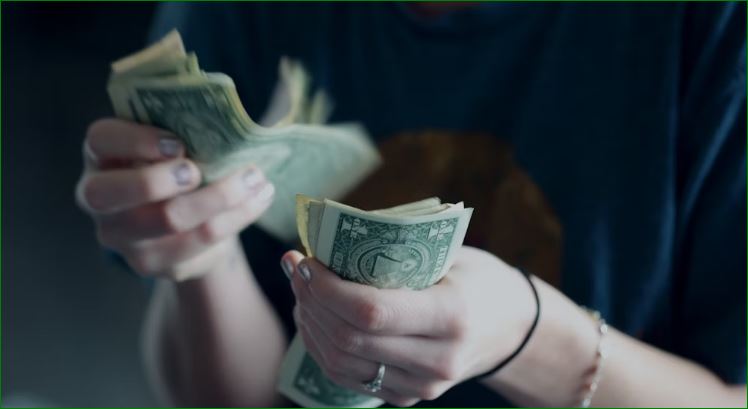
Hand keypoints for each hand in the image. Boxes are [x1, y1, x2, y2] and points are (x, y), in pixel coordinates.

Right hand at [76, 118, 274, 280]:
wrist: (187, 223)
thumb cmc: (178, 166)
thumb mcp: (172, 141)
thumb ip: (182, 124)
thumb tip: (220, 107)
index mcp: (101, 156)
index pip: (100, 140)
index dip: (135, 140)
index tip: (177, 143)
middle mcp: (99, 199)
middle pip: (112, 193)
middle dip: (160, 179)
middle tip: (197, 170)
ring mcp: (122, 237)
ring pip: (168, 219)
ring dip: (219, 196)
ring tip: (255, 178)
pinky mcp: (154, 263)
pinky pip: (200, 240)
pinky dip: (237, 216)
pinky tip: (259, 198)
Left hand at [283, 246, 535, 405]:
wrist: (511, 328)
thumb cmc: (479, 279)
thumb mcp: (451, 254)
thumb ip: (398, 251)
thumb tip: (330, 238)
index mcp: (452, 316)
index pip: (371, 311)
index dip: (326, 288)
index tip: (306, 260)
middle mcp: (438, 360)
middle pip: (349, 339)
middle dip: (310, 301)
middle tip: (295, 268)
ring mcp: (422, 386)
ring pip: (341, 363)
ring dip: (310, 324)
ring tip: (301, 290)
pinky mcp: (408, 397)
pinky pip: (349, 377)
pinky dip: (322, 347)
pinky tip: (314, 318)